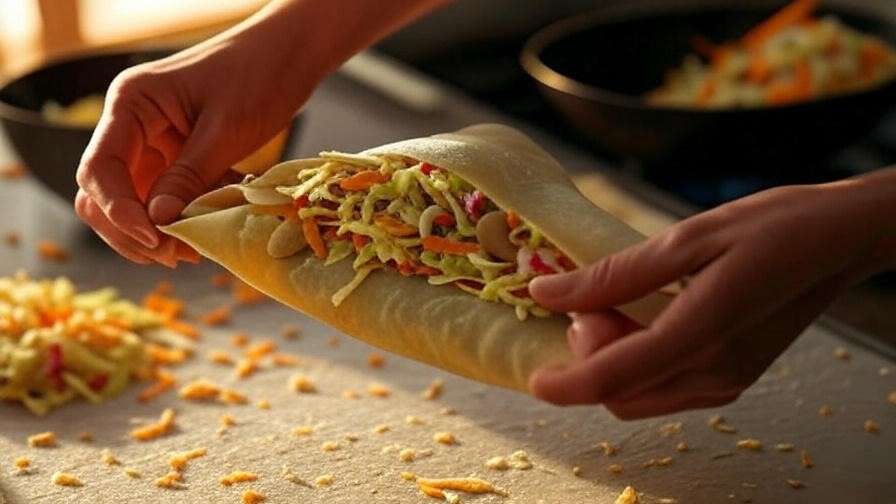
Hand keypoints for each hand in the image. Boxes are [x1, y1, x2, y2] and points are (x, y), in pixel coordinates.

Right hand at [74, 0, 449, 265]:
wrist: (290, 54)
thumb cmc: (260, 76)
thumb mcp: (225, 130)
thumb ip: (189, 176)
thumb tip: (158, 223)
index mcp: (131, 104)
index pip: (101, 169)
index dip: (120, 212)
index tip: (155, 240)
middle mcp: (131, 126)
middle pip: (104, 194)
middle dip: (134, 231)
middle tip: (175, 257)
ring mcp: (153, 144)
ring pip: (135, 203)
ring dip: (158, 232)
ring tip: (194, 252)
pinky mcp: (178, 158)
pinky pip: (168, 198)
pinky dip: (184, 218)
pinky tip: (210, 232)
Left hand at [529, 170, 895, 418]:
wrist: (838, 240)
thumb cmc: (771, 226)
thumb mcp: (686, 238)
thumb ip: (612, 274)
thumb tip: (545, 292)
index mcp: (702, 335)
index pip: (613, 379)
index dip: (563, 385)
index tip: (533, 375)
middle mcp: (715, 373)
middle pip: (621, 395)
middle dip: (588, 358)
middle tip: (587, 303)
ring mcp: (728, 380)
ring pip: (641, 397)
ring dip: (611, 362)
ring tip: (611, 306)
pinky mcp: (733, 377)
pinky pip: (666, 388)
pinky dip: (637, 364)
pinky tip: (638, 320)